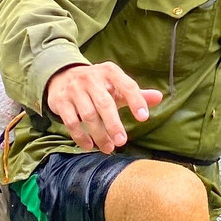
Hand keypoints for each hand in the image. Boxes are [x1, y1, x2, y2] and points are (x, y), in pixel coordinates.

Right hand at [44, 61, 163, 153]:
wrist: (62, 77)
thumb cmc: (97, 85)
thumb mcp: (116, 85)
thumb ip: (136, 93)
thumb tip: (160, 97)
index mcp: (110, 72)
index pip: (127, 85)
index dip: (136, 101)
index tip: (144, 118)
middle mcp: (91, 78)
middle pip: (105, 103)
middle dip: (114, 124)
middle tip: (122, 142)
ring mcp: (74, 89)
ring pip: (88, 115)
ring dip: (99, 134)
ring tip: (108, 148)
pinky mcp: (61, 101)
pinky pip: (71, 122)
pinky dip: (81, 137)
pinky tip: (90, 146)